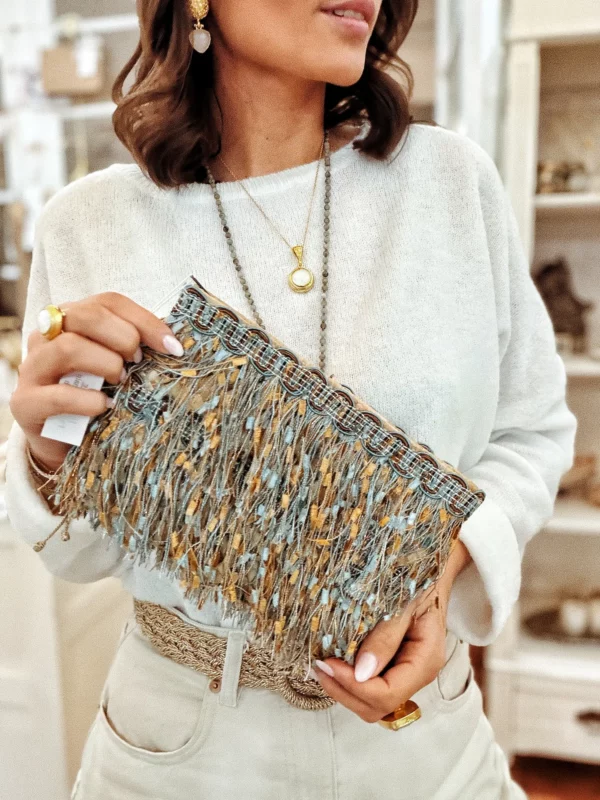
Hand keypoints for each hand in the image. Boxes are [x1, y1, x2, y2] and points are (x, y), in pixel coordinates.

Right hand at [11, 292, 183, 471]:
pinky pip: (57, 395)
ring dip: (106, 364)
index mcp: (71, 320)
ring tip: (121, 382)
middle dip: (123, 338)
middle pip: (86, 316)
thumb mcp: (115, 366)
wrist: (62, 440)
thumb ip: (133, 349)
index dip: (144, 320)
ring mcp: (33, 367)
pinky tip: (105, 406)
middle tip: (139, 362)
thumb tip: (173, 344)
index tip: (172, 346)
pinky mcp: (25, 402)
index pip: (108, 302)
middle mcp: (46, 336)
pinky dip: (89, 401)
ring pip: (68, 347)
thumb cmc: (95, 395)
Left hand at [311, 541, 471, 722]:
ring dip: (343, 689)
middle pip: (378, 707)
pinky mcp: (392, 665)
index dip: (353, 685)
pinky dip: (348, 680)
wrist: (429, 565)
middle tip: (318, 666)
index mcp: (425, 661)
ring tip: (321, 665)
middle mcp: (416, 674)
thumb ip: (385, 636)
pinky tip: (333, 661)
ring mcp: (404, 672)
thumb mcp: (403, 601)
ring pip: (371, 702)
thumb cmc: (417, 578)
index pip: (387, 694)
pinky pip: (368, 686)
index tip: (327, 662)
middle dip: (345, 692)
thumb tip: (361, 673)